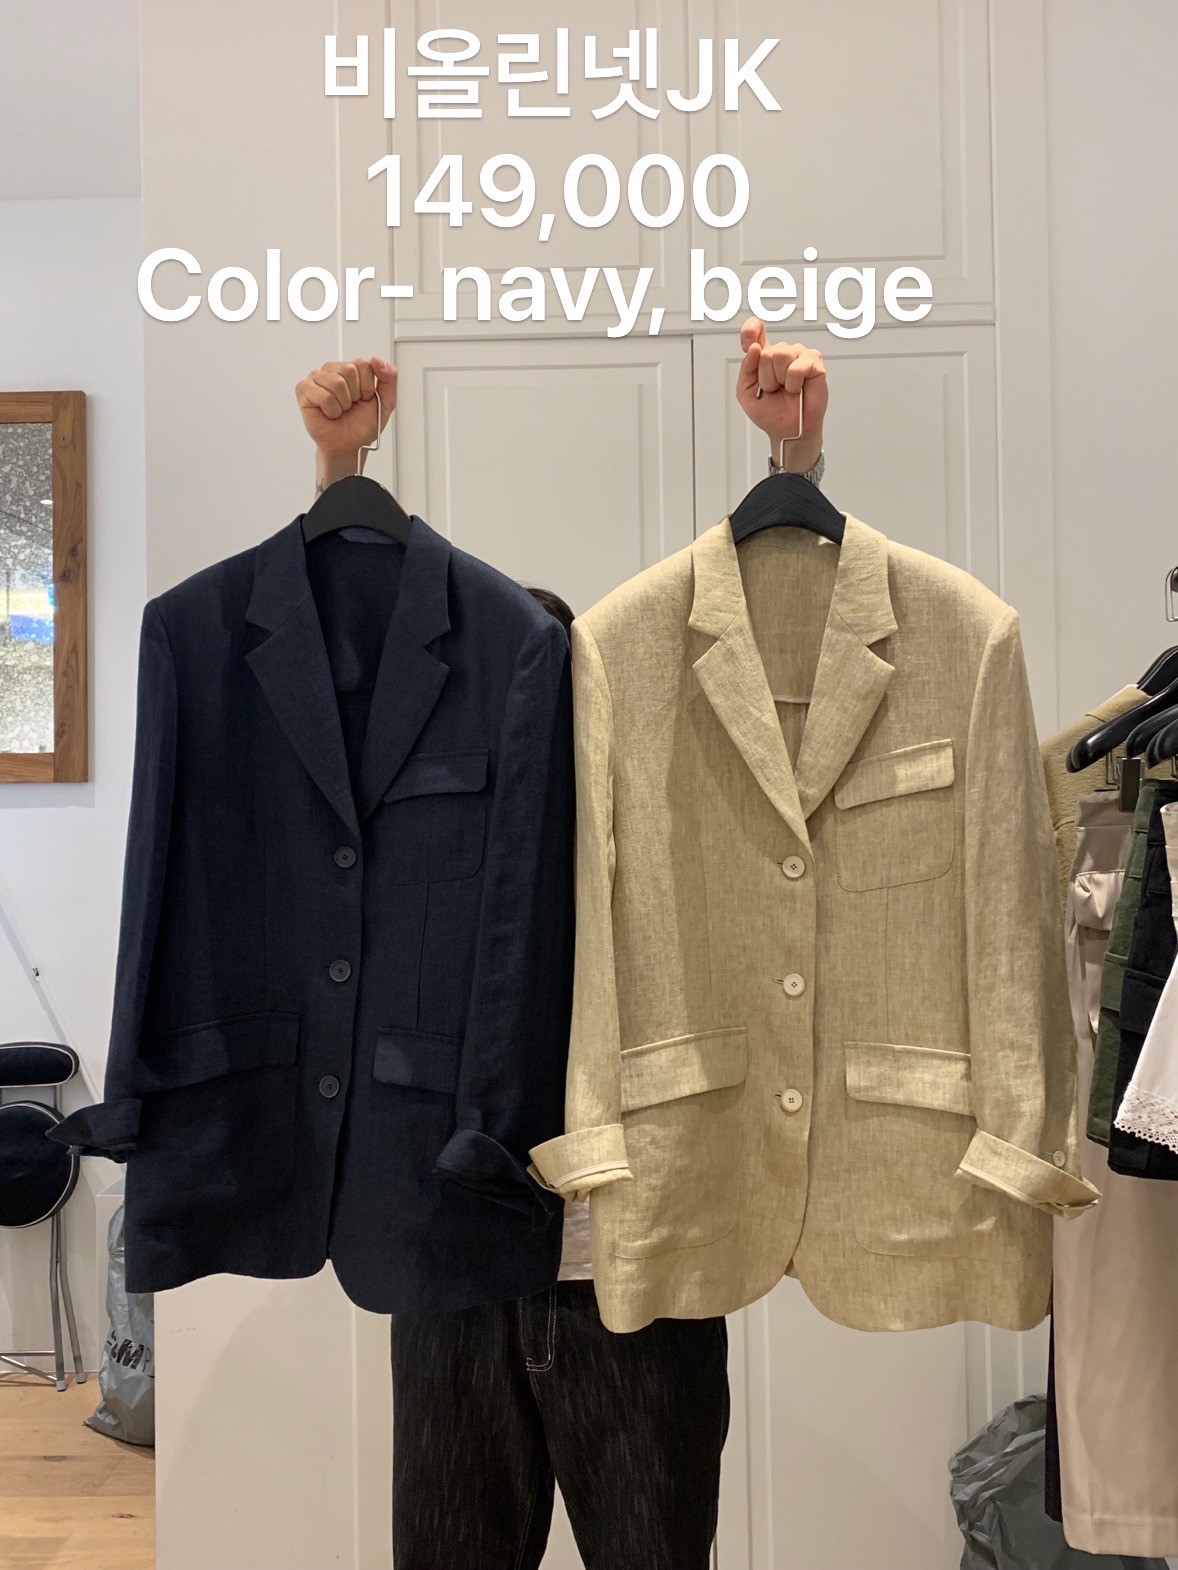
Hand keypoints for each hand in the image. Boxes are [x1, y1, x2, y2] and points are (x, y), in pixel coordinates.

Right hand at [296, 356, 396, 490]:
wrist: (348, 446)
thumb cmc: (362, 425)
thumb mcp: (386, 401)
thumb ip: (389, 377)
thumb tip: (376, 359)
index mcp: (352, 368)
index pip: (363, 363)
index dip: (367, 387)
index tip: (364, 399)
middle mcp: (333, 369)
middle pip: (349, 370)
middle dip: (355, 395)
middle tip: (350, 406)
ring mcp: (316, 378)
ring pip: (337, 382)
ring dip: (343, 404)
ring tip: (340, 410)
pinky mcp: (304, 390)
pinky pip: (323, 395)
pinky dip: (331, 410)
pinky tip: (329, 413)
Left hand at [736, 320, 826, 472]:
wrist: (788, 430)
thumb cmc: (770, 413)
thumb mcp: (746, 393)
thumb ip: (746, 369)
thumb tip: (755, 348)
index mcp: (764, 356)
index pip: (756, 330)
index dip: (750, 331)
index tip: (747, 344)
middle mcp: (782, 352)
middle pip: (766, 352)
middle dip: (766, 377)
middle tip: (774, 390)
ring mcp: (799, 354)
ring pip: (780, 355)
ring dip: (779, 380)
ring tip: (786, 390)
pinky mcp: (814, 362)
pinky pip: (797, 367)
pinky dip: (793, 383)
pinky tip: (797, 389)